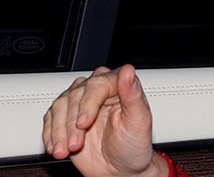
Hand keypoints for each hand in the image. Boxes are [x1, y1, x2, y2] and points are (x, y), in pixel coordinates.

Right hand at [42, 64, 166, 176]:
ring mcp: (81, 104)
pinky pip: (49, 119)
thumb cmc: (134, 145)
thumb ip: (134, 95)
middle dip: (71, 123)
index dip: (87, 103)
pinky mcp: (66, 118)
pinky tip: (56, 147)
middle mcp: (98, 91)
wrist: (120, 168)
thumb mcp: (139, 121)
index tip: (83, 123)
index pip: (98, 84)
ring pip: (59, 106)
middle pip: (75, 95)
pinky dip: (49, 135)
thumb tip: (128, 71)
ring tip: (65, 150)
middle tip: (76, 144)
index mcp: (118, 86)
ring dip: (58, 131)